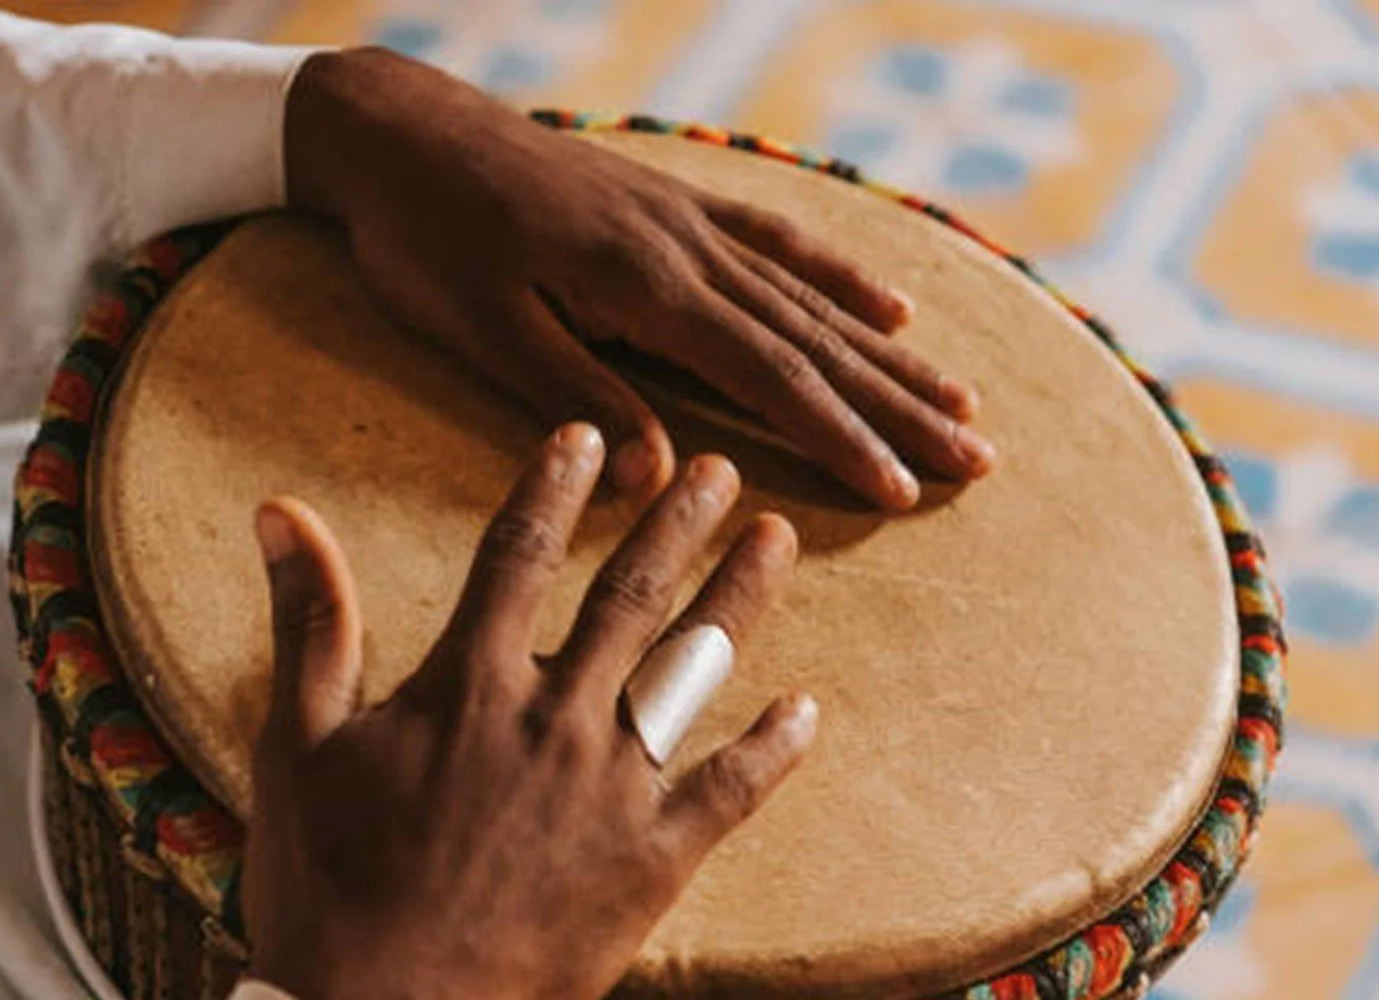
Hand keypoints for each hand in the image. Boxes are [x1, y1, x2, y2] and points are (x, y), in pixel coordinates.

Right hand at [241, 424, 817, 999]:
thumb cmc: (325, 885)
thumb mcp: (294, 742)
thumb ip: (309, 620)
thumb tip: (278, 510)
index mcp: (468, 684)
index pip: (519, 554)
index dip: (553, 488)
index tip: (588, 437)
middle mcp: (552, 716)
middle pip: (629, 593)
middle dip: (678, 521)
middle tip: (723, 468)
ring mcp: (611, 788)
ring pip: (692, 667)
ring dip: (737, 597)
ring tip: (776, 539)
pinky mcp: (650, 861)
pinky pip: (730, 790)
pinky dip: (772, 747)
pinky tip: (806, 708)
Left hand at [284, 48, 990, 510]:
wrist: (399, 131)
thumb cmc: (426, 241)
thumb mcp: (485, 333)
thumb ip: (579, 398)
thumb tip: (668, 478)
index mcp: (645, 287)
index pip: (768, 376)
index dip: (841, 437)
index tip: (904, 489)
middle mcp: (687, 248)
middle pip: (815, 339)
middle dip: (899, 405)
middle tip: (979, 458)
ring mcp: (687, 218)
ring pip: (810, 295)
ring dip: (890, 352)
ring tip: (963, 397)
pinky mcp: (673, 202)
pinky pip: (777, 240)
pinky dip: (837, 276)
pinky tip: (886, 303)